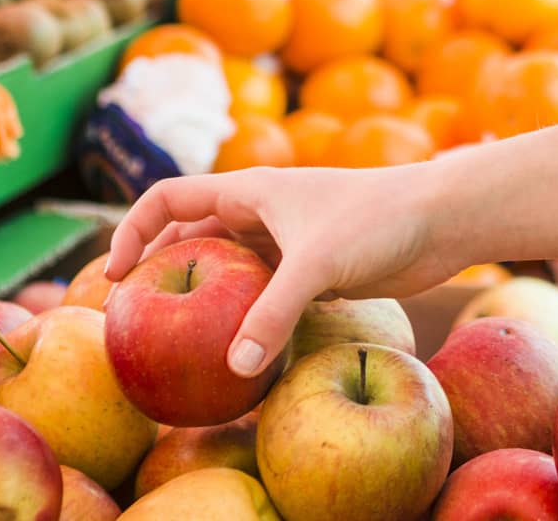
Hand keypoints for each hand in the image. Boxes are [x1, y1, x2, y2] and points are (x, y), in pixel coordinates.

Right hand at [104, 163, 461, 377]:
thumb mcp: (318, 264)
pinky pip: (265, 294)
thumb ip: (273, 314)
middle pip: (192, 237)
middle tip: (133, 319)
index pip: (168, 198)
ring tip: (175, 341)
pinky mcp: (316, 271)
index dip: (133, 231)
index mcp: (250, 189)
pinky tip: (237, 351)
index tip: (115, 276)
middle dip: (160, 271)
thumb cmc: (379, 220)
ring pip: (229, 269)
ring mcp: (289, 242)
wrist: (442, 220)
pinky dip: (245, 316)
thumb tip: (235, 368)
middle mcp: (263, 212)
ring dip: (203, 297)